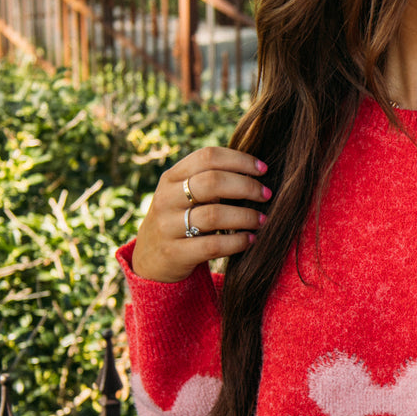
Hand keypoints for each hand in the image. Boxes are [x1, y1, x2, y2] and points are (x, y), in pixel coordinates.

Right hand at [130, 146, 270, 282]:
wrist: (150, 259)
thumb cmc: (180, 220)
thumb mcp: (183, 195)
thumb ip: (209, 180)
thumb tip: (255, 169)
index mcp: (171, 177)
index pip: (208, 157)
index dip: (240, 160)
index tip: (263, 169)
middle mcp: (166, 198)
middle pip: (212, 182)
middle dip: (246, 187)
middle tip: (266, 195)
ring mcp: (167, 226)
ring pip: (213, 215)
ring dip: (245, 216)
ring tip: (261, 220)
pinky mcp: (174, 253)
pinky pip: (212, 245)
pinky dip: (237, 242)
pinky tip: (250, 240)